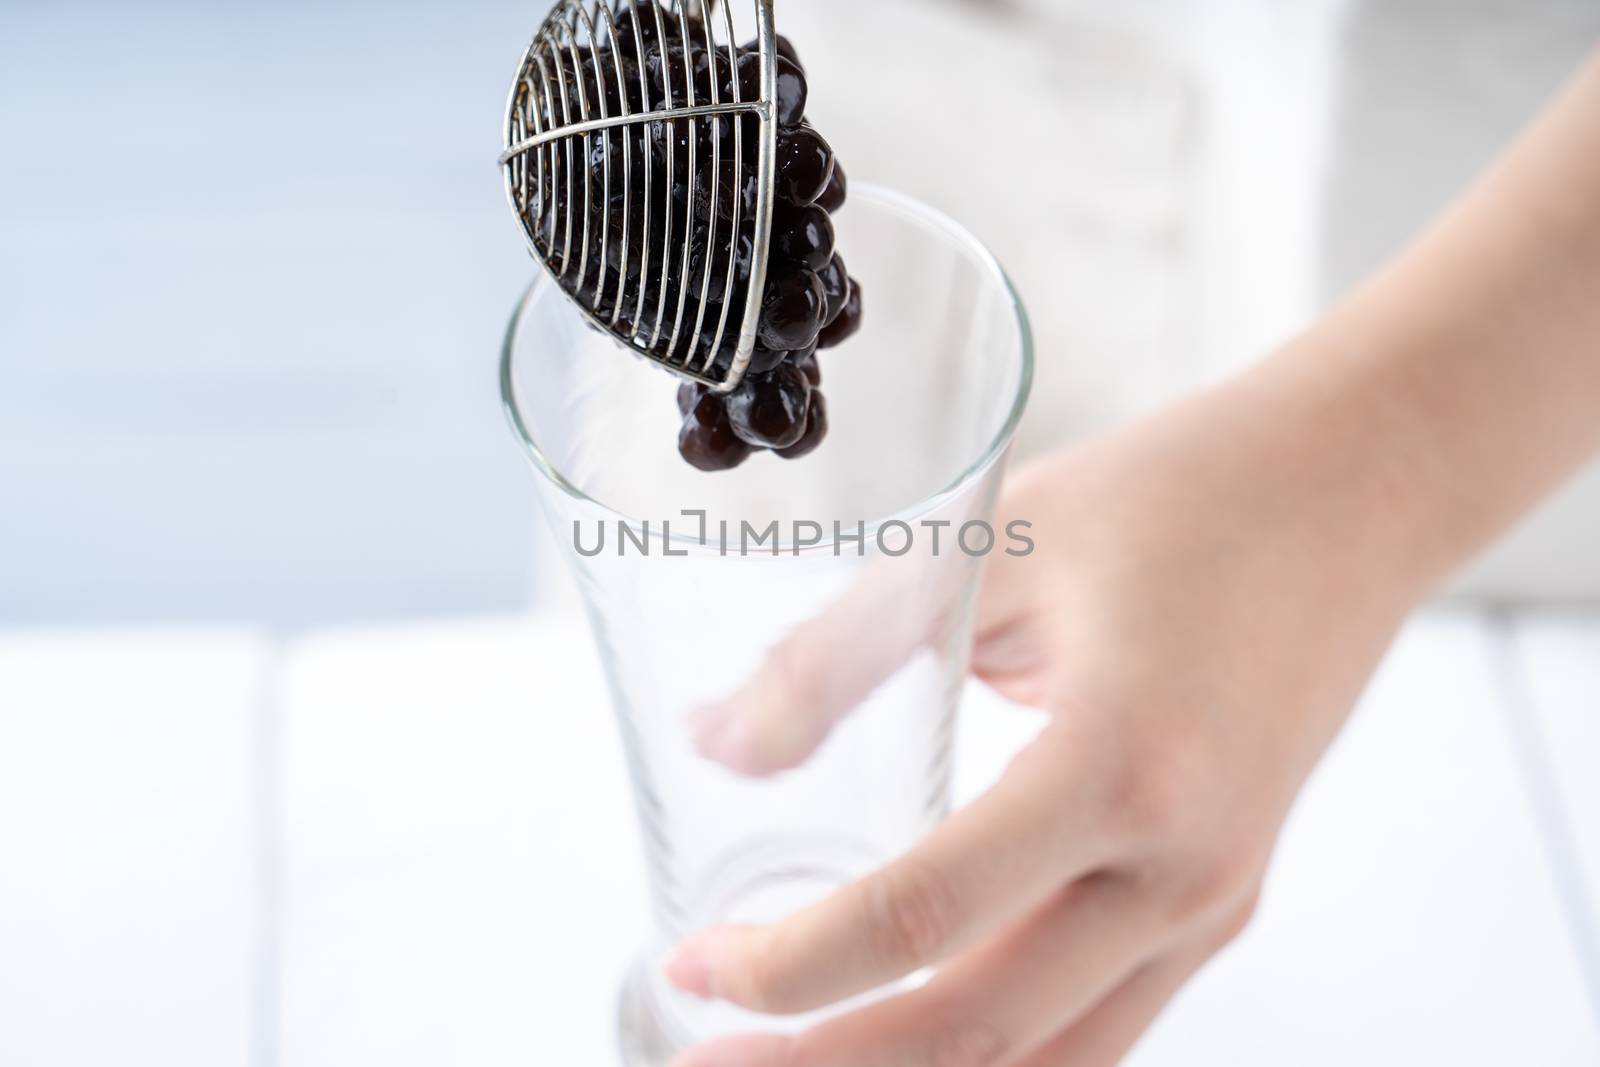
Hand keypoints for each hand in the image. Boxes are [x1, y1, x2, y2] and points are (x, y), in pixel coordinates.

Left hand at [664, 369, 1418, 1066]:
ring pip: (1051, 1059)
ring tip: (797, 1066)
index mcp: (1118, 762)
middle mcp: (1182, 865)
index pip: (924, 916)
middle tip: (710, 1061)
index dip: (792, 966)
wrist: (1349, 493)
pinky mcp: (1223, 901)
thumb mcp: (987, 544)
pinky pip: (1103, 1024)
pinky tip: (920, 1029)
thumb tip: (721, 745)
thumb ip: (841, 653)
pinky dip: (1002, 1053)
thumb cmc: (1178, 497)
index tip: (698, 968)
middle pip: (981, 1030)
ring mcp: (1215, 899)